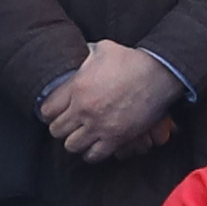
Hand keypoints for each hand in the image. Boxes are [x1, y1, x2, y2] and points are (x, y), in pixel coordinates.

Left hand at [42, 42, 183, 158]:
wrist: (159, 74)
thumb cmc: (132, 60)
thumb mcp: (103, 49)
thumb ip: (86, 55)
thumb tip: (80, 53)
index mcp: (77, 87)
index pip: (47, 110)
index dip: (49, 112)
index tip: (55, 112)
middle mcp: (84, 109)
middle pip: (57, 130)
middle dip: (61, 127)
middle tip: (69, 124)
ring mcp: (99, 126)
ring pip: (71, 146)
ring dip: (75, 141)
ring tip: (81, 135)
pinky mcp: (116, 138)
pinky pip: (93, 155)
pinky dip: (91, 153)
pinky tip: (94, 145)